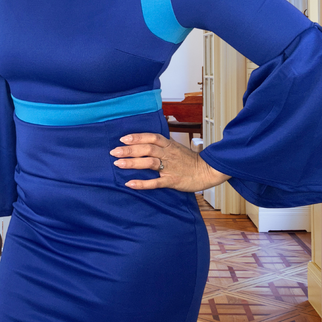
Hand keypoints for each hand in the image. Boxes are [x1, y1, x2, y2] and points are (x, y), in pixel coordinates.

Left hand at [110, 134, 229, 192]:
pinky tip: (130, 184)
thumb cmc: (190, 160)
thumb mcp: (176, 148)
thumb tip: (145, 142)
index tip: (123, 139)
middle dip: (129, 150)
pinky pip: (155, 182)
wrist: (207, 171)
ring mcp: (170, 167)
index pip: (151, 137)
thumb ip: (162, 145)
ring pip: (149, 163)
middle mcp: (168, 154)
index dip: (137, 137)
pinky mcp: (172, 181)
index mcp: (169, 145)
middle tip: (114, 152)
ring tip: (118, 164)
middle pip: (147, 149)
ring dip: (133, 163)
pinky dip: (142, 183)